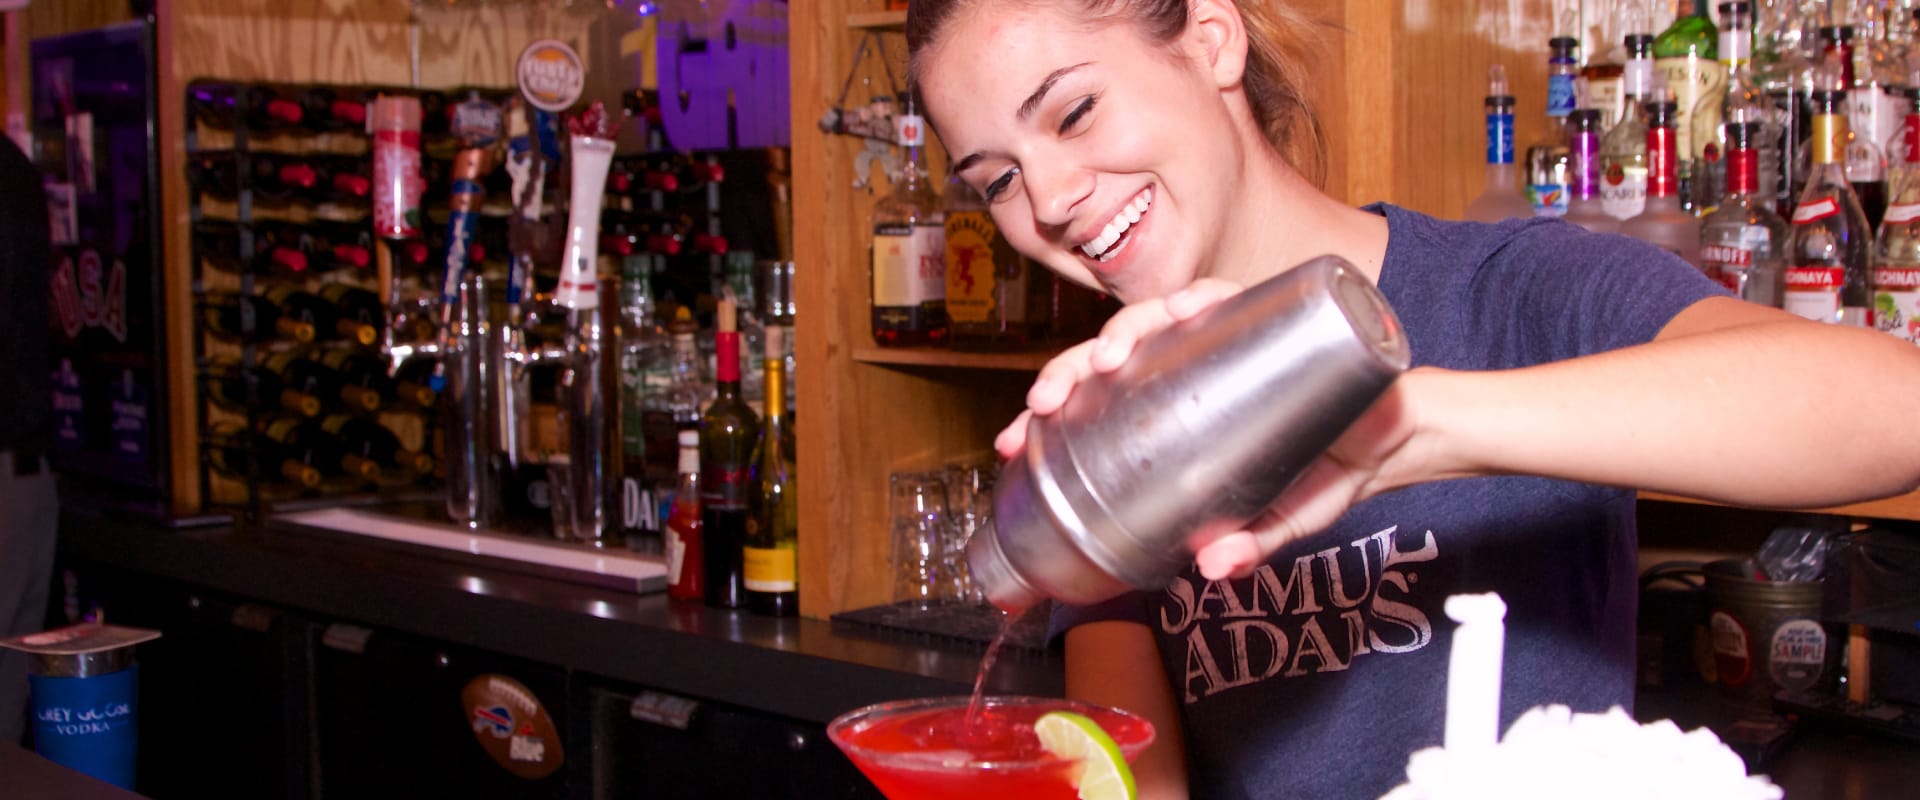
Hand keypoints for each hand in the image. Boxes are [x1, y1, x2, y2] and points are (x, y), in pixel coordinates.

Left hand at [995, 278, 1428, 581]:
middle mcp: (1187, 361)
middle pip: (1109, 354)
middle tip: (1049, 400)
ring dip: (1123, 329)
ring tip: (1110, 357)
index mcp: (1172, 404)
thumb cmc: (1326, 470)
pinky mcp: (1264, 309)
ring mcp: (1221, 331)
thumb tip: (1206, 572)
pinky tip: (1187, 307)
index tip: (1012, 437)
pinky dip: (1200, 295)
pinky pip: (1221, 293)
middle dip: (1068, 369)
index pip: (1095, 398)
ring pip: (1151, 315)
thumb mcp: (1280, 519)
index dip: (1050, 410)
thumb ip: (1246, 543)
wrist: (1400, 437)